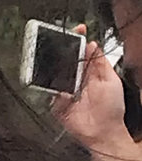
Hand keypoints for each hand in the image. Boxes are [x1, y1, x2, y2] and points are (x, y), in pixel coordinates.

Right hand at [56, 40, 139, 160]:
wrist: (102, 132)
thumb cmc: (111, 108)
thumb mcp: (111, 80)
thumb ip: (100, 63)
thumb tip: (92, 44)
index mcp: (90, 71)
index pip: (82, 52)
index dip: (79, 40)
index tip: (78, 29)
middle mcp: (76, 79)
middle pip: (66, 60)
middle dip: (62, 49)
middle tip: (60, 39)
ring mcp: (64, 90)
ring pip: (55, 73)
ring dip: (54, 65)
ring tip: (55, 56)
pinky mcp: (55, 103)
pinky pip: (49, 91)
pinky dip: (51, 86)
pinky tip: (57, 83)